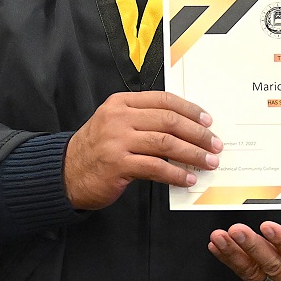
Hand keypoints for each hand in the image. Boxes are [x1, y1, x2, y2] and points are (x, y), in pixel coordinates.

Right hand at [64, 91, 221, 209]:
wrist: (66, 173)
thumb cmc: (96, 150)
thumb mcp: (116, 125)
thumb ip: (144, 121)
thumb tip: (185, 129)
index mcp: (121, 104)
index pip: (163, 100)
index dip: (190, 110)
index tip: (208, 121)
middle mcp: (119, 118)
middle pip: (168, 120)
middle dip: (197, 134)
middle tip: (214, 144)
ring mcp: (116, 140)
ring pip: (165, 143)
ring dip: (192, 154)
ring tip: (208, 162)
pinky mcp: (117, 164)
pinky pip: (155, 167)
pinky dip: (175, 174)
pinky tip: (186, 179)